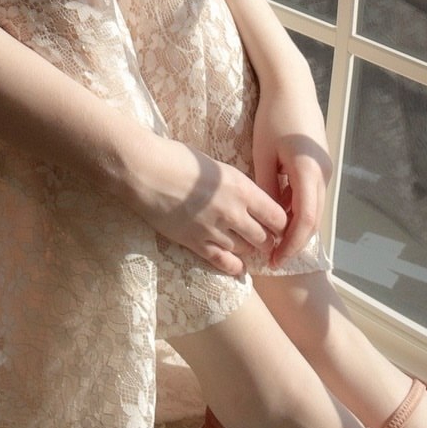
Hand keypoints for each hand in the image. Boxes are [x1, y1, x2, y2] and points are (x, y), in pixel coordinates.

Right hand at [131, 137, 288, 276]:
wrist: (145, 171)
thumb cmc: (178, 159)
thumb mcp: (217, 166)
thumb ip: (236, 186)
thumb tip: (250, 199)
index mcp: (241, 188)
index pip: (277, 216)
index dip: (281, 223)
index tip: (279, 224)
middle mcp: (232, 212)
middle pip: (264, 238)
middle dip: (267, 240)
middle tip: (265, 239)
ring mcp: (213, 229)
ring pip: (244, 250)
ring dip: (248, 250)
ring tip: (248, 247)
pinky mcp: (194, 242)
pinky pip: (222, 262)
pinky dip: (233, 267)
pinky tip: (238, 268)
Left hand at [251, 75, 332, 265]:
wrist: (292, 86)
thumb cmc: (274, 116)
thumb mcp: (263, 154)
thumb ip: (265, 187)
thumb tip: (264, 218)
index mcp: (308, 171)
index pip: (305, 220)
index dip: (291, 245)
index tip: (275, 260)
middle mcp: (322, 173)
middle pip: (312, 219)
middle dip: (294, 242)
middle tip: (272, 258)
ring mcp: (324, 168)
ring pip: (312, 207)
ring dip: (295, 226)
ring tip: (272, 242)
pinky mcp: (320, 164)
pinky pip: (310, 194)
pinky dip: (297, 209)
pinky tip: (277, 215)